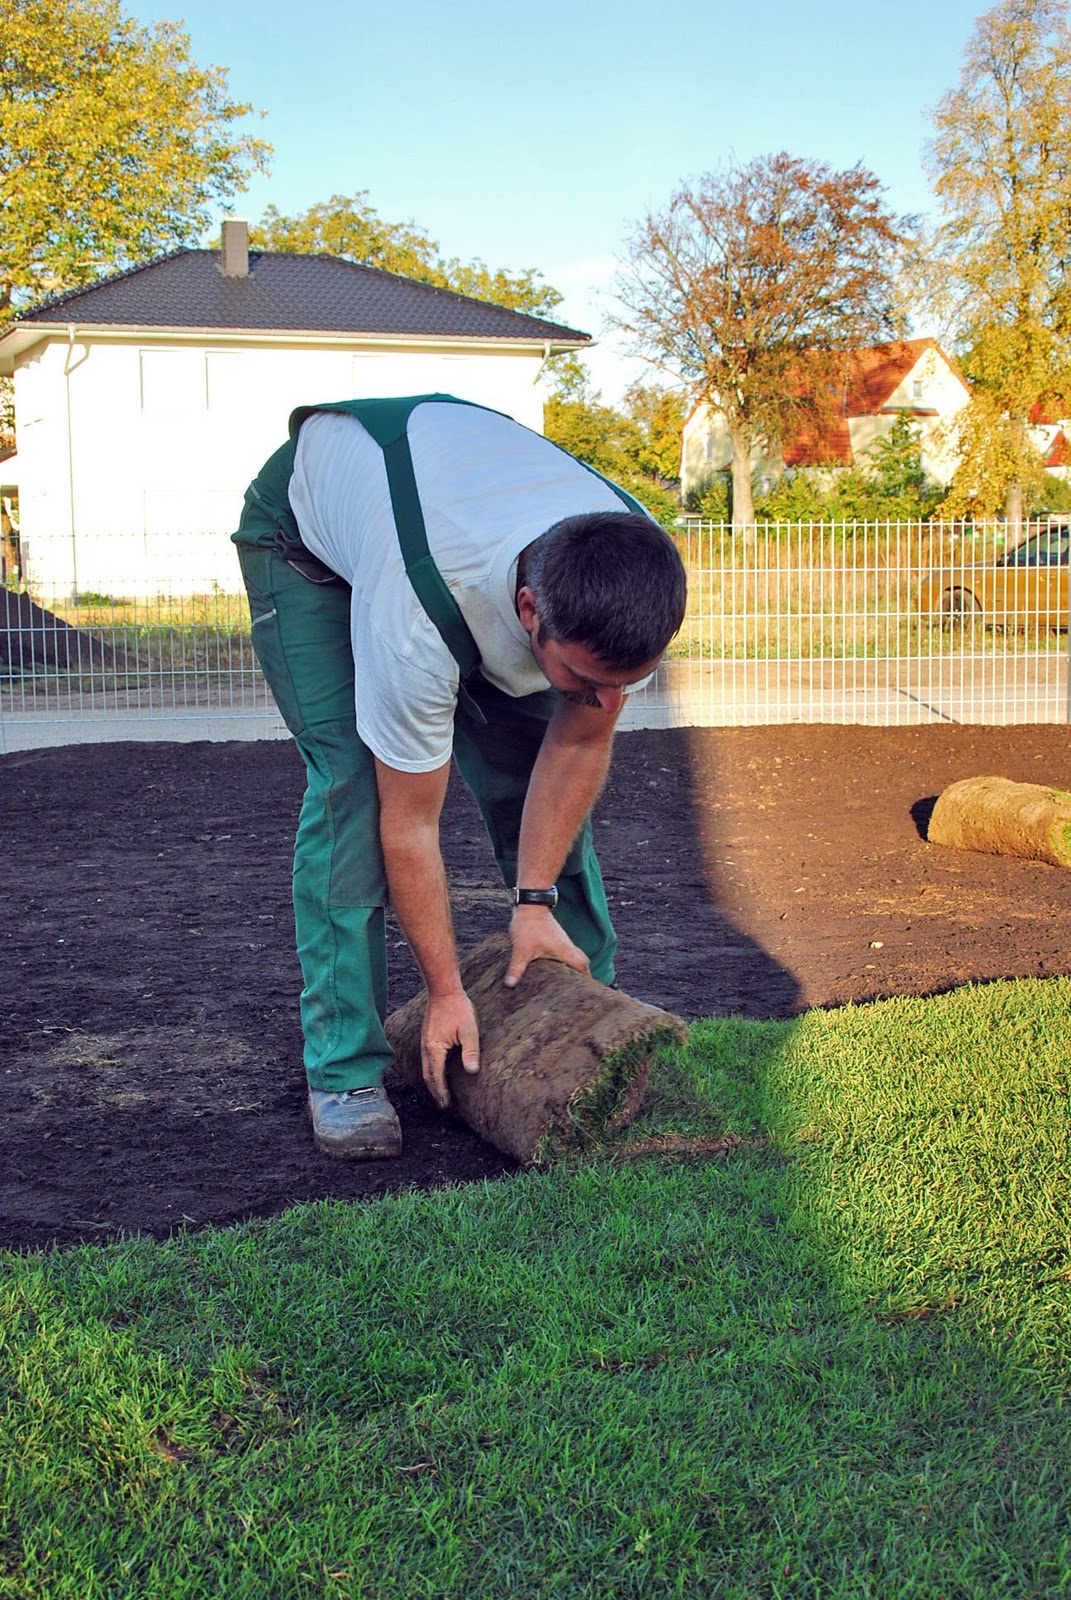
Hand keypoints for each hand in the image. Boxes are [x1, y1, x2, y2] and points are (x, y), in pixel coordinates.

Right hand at [421, 989, 479, 1108]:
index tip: (446, 1105)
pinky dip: (431, 1071)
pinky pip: (427, 1059)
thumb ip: (471, 1051)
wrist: (443, 990)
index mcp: (434, 1049)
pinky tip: (439, 1071)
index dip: (441, 1092)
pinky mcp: (427, 1037)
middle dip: (434, 1091)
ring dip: (432, 1082)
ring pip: (425, 1068)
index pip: (436, 1077)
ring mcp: (424, 1042)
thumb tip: (472, 1071)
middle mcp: (425, 1048)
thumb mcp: (469, 1030)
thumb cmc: (458, 1008)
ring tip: (440, 1092)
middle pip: (427, 1076)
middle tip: (443, 1104)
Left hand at [504, 907, 590, 988]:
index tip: (587, 989)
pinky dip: (563, 961)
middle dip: (581, 974)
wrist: (529, 904)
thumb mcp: (521, 950)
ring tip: (566, 982)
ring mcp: (562, 941)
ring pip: (573, 956)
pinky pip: (564, 952)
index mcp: (564, 950)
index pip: (583, 965)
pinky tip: (553, 968)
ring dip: (572, 967)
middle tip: (577, 988)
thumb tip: (510, 985)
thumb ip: (517, 968)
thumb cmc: (528, 925)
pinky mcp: (555, 938)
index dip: (587, 978)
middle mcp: (567, 946)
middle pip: (581, 962)